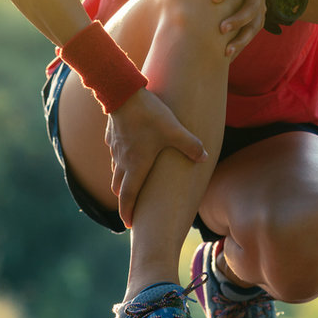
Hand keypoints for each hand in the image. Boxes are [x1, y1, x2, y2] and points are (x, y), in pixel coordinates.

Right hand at [105, 88, 207, 227]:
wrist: (122, 92)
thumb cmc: (149, 115)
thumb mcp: (174, 130)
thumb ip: (190, 145)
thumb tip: (204, 157)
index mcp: (136, 166)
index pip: (128, 197)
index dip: (128, 213)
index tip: (129, 225)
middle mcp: (122, 162)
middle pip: (120, 188)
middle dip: (125, 200)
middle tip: (131, 209)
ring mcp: (115, 149)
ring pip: (116, 172)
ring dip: (122, 181)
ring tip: (131, 185)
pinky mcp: (112, 136)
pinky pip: (115, 154)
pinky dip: (120, 161)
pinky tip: (128, 155)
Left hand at [176, 0, 269, 59]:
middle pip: (252, 8)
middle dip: (238, 19)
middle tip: (221, 29)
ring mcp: (260, 10)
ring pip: (254, 27)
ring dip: (241, 39)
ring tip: (226, 50)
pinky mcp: (258, 23)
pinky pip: (250, 38)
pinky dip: (239, 47)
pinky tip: (226, 58)